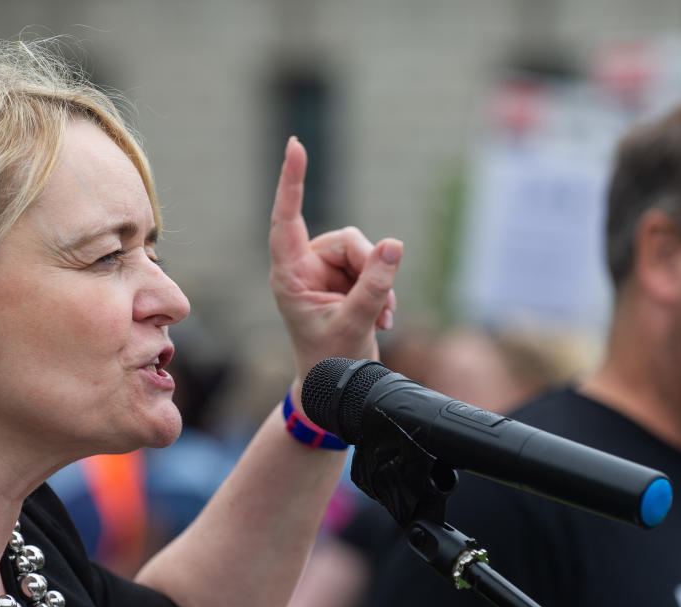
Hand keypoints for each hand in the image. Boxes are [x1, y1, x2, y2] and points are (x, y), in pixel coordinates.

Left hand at [269, 136, 401, 386]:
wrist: (335, 387)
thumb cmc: (331, 361)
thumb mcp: (355, 323)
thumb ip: (374, 286)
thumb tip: (394, 245)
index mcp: (289, 275)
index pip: (287, 219)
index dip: (292, 182)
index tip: (295, 145)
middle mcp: (303, 267)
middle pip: (347, 239)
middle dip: (370, 268)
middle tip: (379, 307)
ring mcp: (324, 271)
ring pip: (364, 251)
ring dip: (379, 284)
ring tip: (379, 318)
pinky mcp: (344, 277)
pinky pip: (374, 264)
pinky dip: (383, 291)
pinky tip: (382, 319)